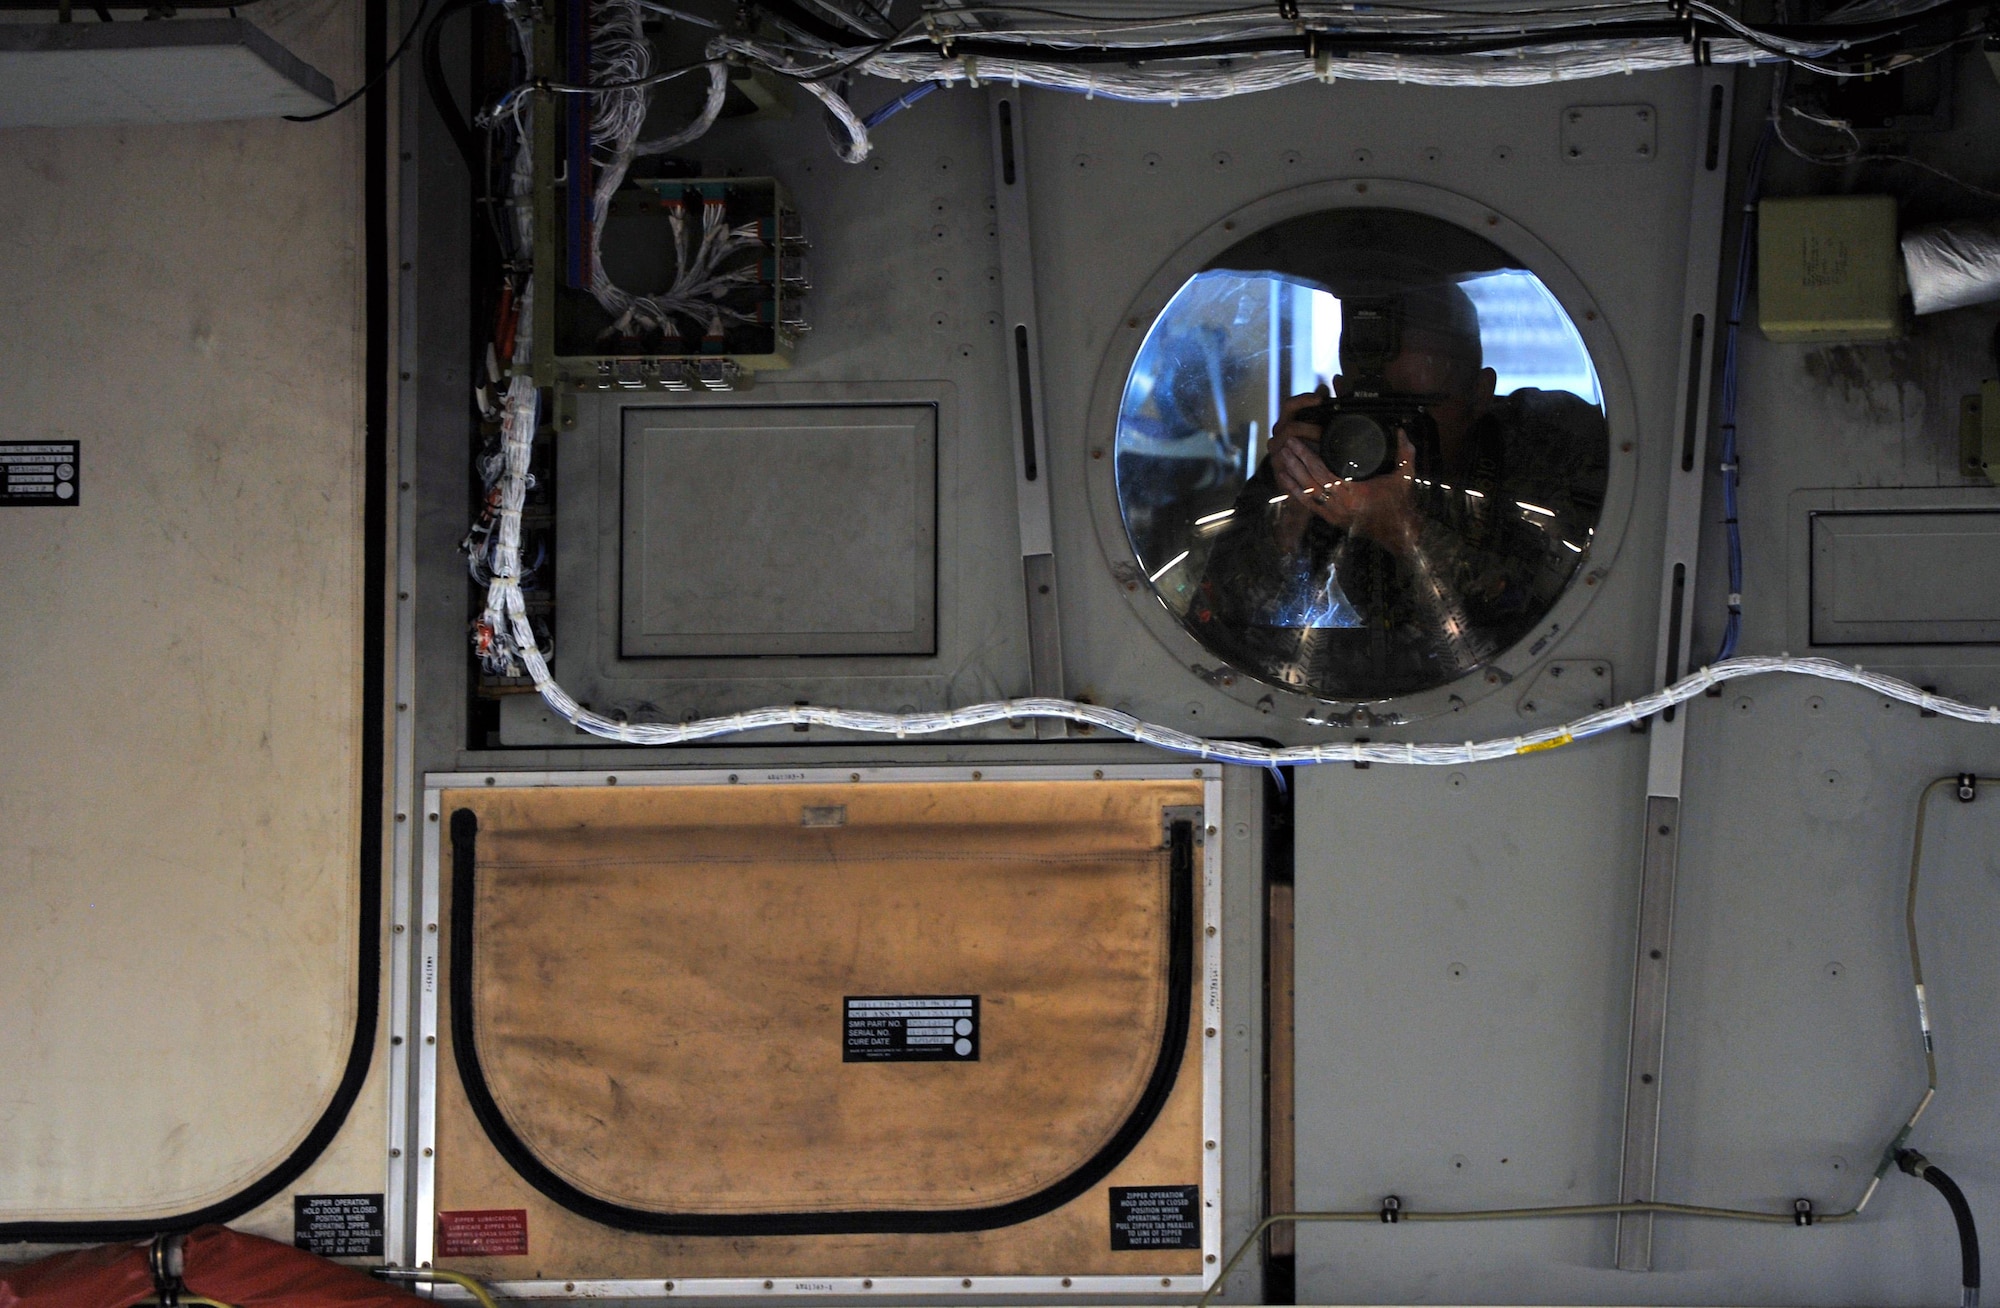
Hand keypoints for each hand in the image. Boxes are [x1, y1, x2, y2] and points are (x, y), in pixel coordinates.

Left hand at [1269, 390, 1421, 553]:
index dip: (1306, 457)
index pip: (1322, 472)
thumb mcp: (1405, 477)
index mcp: (1353, 494)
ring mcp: (1334, 514)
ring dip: (1292, 475)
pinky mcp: (1332, 520)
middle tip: (1285, 445)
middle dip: (1295, 462)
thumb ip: (1405, 453)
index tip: (1296, 443)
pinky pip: (1309, 505)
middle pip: (1309, 481)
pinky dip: (1296, 492)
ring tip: (1282, 458)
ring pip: (1306, 493)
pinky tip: (1286, 480)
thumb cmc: (1400, 504)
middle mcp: (1339, 505)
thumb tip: (1401, 430)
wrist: (1399, 533)